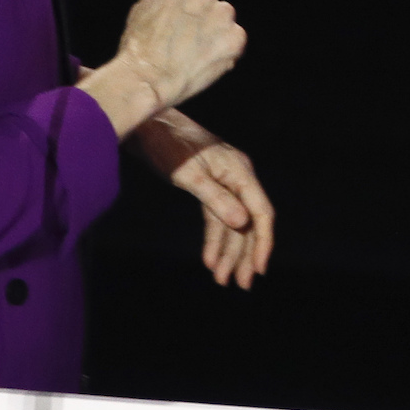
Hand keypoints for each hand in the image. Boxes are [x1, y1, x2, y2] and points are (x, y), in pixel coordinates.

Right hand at [80, 0, 246, 134]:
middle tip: (186, 37)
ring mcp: (222, 13)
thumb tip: (174, 0)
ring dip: (214, 30)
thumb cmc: (137, 48)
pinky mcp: (235, 37)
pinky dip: (225, 50)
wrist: (147, 78)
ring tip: (194, 51)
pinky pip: (235, 39)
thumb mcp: (141, 10)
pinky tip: (204, 61)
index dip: (180, 4)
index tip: (173, 21)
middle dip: (200, 12)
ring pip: (224, 17)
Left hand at [128, 107, 274, 288]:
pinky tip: (210, 259)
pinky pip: (216, 217)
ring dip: (229, 251)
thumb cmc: (167, 145)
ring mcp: (224, 182)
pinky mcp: (208, 186)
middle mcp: (237, 177)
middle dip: (245, 254)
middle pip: (248, 222)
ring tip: (223, 279)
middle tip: (241, 284)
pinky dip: (214, 239)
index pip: (261, 212)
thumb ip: (216, 199)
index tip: (259, 269)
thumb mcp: (189, 175)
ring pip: (232, 223)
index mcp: (240, 172)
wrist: (147, 126)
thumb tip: (241, 222)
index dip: (262, 242)